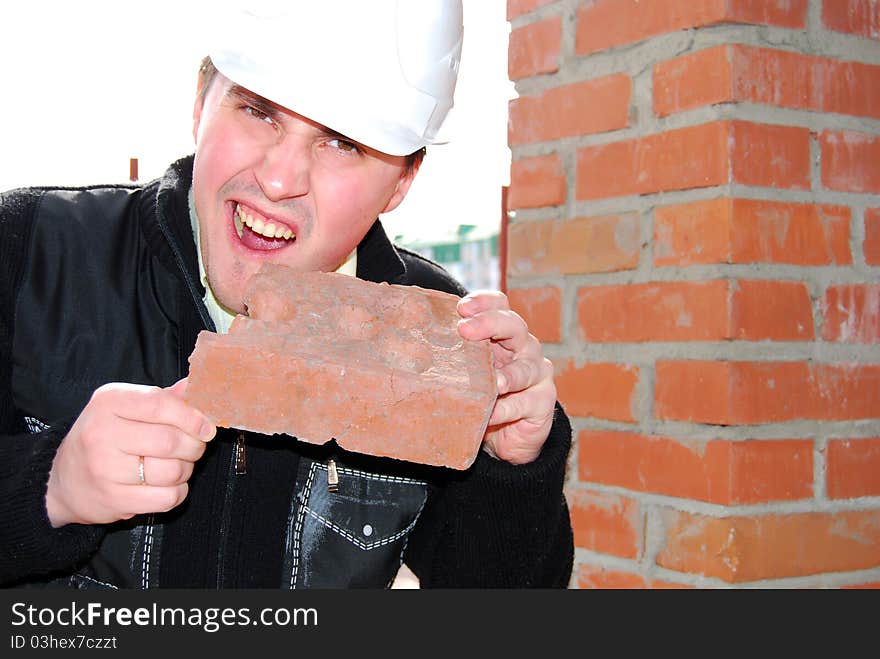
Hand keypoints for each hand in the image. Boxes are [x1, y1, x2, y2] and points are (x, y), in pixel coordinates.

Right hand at [45, 378, 215, 526]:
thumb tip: (198, 386)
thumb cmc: (104, 438)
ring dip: (185, 470)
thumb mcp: (125, 407)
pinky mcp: (113, 499)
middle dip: (194, 446)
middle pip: (171, 441)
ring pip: (172, 471)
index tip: (207, 427)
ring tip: (176, 466)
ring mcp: (105, 469)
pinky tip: (166, 485)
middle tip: (193, 448)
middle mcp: (101, 433)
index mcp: (108, 402)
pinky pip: (167, 497)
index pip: (161, 404)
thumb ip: (163, 398)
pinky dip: (177, 492)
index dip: (192, 417)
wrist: (63, 480)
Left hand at [457, 291, 555, 464]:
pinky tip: (492, 414)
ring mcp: (537, 374)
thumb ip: (453, 356)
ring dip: (509, 374)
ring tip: (494, 382)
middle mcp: (524, 349)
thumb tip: (410, 344)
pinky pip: (526, 403)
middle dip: (490, 324)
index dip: (483, 302)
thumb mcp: (467, 372)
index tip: (461, 308)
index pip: (499, 306)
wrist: (506, 437)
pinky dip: (507, 409)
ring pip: (526, 368)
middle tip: (465, 330)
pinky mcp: (542, 402)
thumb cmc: (482, 397)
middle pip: (514, 326)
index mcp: (504, 334)